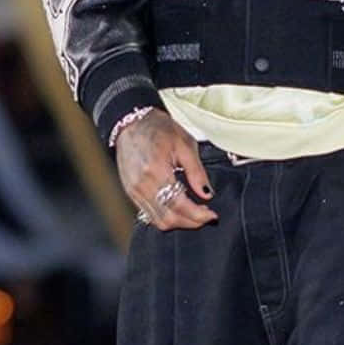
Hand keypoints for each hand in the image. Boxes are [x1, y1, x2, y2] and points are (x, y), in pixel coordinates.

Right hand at [115, 108, 217, 230]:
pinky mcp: (131, 193)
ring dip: (179, 222)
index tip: (212, 215)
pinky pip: (149, 214)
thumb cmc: (157, 128)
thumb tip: (207, 194)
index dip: (198, 215)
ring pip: (158, 220)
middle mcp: (142, 185)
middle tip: (206, 216)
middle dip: (191, 222)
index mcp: (156, 171)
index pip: (179, 205)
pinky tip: (178, 209)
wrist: (131, 122)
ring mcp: (134, 191)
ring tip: (194, 213)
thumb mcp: (185, 144)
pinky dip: (166, 216)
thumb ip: (197, 172)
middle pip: (168, 218)